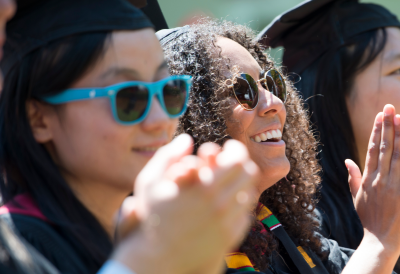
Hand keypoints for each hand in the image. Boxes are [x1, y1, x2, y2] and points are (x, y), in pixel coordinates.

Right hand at [113, 134, 259, 273]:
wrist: (158, 260)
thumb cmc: (152, 218)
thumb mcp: (149, 183)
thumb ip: (167, 156)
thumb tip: (187, 138)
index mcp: (204, 189)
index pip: (237, 160)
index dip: (236, 150)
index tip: (229, 147)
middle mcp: (221, 206)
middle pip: (249, 174)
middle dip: (243, 163)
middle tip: (233, 161)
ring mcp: (228, 223)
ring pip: (250, 193)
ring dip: (242, 183)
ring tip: (230, 180)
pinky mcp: (231, 237)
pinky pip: (246, 213)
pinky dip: (240, 204)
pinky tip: (227, 200)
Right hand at [346, 104, 399, 254]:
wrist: (381, 242)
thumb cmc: (371, 222)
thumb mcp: (357, 199)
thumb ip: (354, 178)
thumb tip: (347, 160)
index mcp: (368, 178)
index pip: (373, 149)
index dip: (378, 130)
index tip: (381, 114)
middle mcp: (379, 178)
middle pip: (384, 147)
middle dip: (387, 125)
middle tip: (390, 106)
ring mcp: (392, 185)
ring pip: (396, 155)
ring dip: (399, 134)